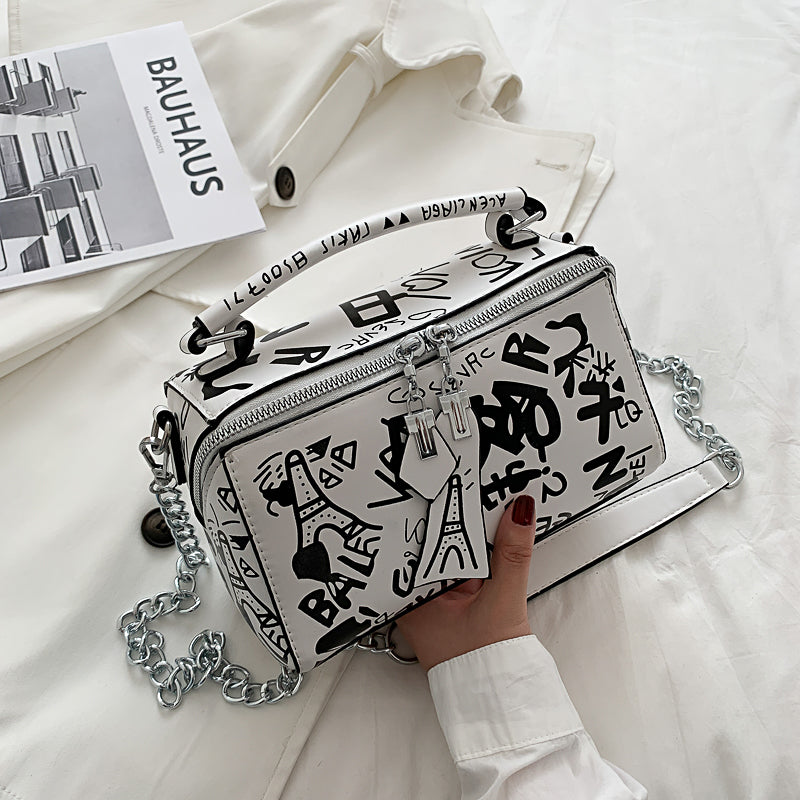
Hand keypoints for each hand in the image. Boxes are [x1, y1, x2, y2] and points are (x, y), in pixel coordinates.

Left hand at [396, 495, 535, 670]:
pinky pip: (467, 568)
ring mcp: (439, 601)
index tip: (455, 486)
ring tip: (489, 504)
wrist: (506, 704)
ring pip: (455, 555)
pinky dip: (482, 554)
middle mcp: (419, 599)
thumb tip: (519, 513)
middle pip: (437, 545)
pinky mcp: (458, 604)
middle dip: (458, 520)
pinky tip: (496, 535)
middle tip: (473, 484)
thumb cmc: (484, 668)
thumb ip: (511, 556)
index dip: (437, 512)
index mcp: (411, 599)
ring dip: (474, 536)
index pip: (420, 542)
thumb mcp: (501, 603)